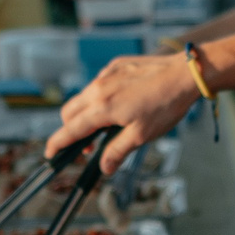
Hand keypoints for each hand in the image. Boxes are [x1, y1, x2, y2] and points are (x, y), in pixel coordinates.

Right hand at [48, 51, 198, 175]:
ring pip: (83, 97)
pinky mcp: (115, 66)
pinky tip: (120, 104)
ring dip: (86, 114)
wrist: (184, 74)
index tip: (50, 153)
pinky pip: (98, 84)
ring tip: (107, 126)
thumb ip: (117, 151)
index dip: (58, 143)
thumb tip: (103, 167)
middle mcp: (98, 88)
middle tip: (87, 145)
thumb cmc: (165, 105)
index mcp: (102, 107)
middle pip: (69, 112)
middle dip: (70, 129)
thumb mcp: (142, 135)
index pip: (71, 129)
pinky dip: (99, 98)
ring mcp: (106, 74)